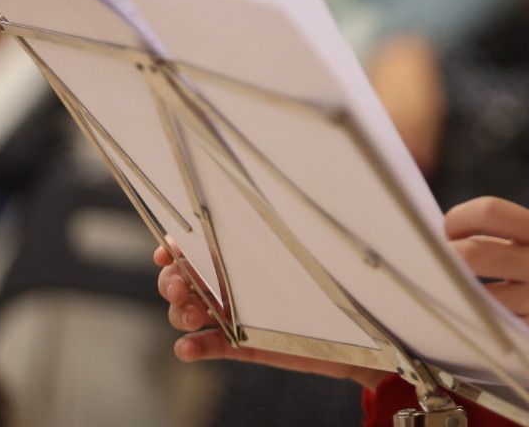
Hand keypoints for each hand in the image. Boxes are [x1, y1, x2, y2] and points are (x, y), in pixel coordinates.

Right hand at [153, 242, 385, 386]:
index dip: (174, 247)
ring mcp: (234, 312)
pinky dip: (192, 346)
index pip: (198, 244)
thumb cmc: (340, 275)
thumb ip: (291, 221)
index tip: (167, 250)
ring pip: (186, 312)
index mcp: (244, 252)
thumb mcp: (315, 242)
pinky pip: (206, 345)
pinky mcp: (241, 344)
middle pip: (181, 278)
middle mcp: (233, 280)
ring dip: (180, 313)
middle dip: (172, 281)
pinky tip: (190, 345)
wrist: (361, 326)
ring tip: (193, 316)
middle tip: (183, 288)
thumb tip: (280, 181)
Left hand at [445, 197, 528, 411]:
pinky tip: (482, 317)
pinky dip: (481, 317)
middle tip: (436, 263)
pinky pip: (495, 317)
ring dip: (458, 291)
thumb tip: (467, 234)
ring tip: (454, 291)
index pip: (491, 211)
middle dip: (446, 256)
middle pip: (474, 248)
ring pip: (478, 288)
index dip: (459, 218)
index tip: (447, 230)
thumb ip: (525, 241)